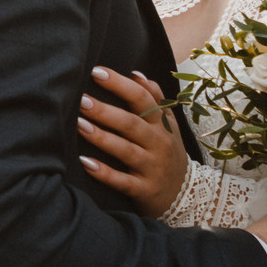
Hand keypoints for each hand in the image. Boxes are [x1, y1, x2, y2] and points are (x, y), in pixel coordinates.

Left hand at [77, 66, 185, 212]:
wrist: (188, 194)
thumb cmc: (168, 152)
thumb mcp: (169, 125)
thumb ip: (155, 99)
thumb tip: (136, 74)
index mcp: (162, 124)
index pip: (143, 98)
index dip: (120, 84)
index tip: (97, 72)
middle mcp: (158, 143)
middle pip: (131, 123)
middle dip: (105, 111)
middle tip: (81, 100)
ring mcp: (151, 167)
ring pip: (125, 150)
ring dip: (101, 137)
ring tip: (79, 124)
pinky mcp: (144, 190)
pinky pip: (122, 181)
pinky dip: (104, 173)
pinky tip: (85, 162)